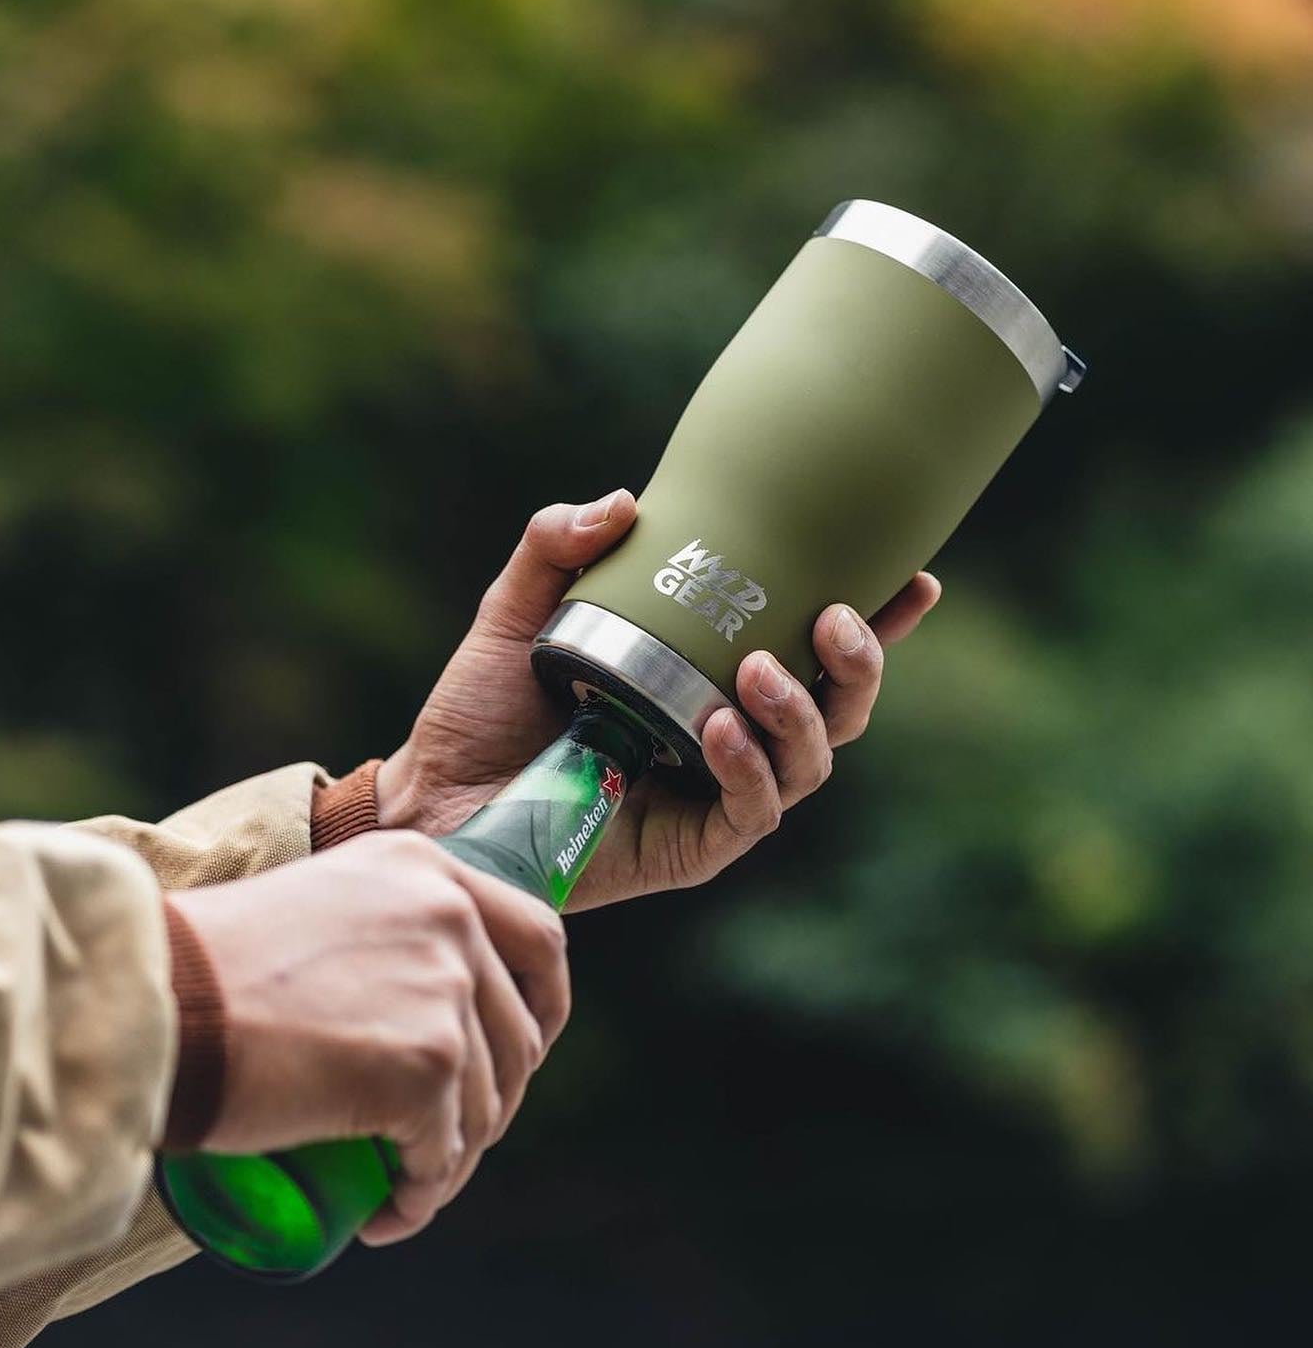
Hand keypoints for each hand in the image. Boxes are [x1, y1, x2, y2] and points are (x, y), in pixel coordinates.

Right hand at [169, 831, 569, 1244]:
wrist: (153, 1004)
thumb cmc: (207, 968)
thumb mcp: (322, 906)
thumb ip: (384, 932)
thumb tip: (420, 1008)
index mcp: (428, 868)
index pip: (539, 939)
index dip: (544, 1008)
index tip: (521, 1056)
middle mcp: (451, 915)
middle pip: (521, 1031)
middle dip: (497, 1099)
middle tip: (445, 1141)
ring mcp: (445, 987)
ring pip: (485, 1102)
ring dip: (451, 1160)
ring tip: (400, 1189)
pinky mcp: (427, 1063)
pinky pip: (445, 1155)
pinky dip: (422, 1196)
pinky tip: (387, 1214)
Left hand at [377, 490, 939, 909]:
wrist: (435, 796)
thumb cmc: (482, 708)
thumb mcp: (516, 610)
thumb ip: (556, 545)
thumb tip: (626, 500)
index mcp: (710, 679)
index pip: (812, 649)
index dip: (876, 619)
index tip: (913, 575)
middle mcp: (730, 738)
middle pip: (837, 708)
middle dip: (859, 664)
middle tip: (838, 618)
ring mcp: (716, 796)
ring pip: (809, 761)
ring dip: (800, 711)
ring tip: (759, 669)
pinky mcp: (691, 847)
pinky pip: (751, 813)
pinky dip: (748, 768)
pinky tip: (718, 728)